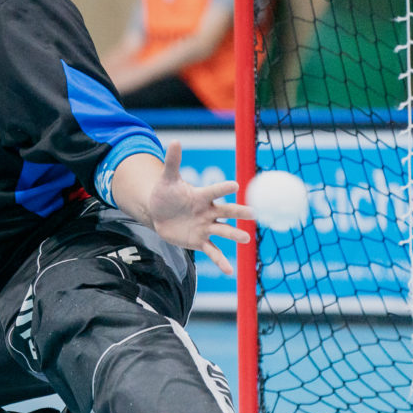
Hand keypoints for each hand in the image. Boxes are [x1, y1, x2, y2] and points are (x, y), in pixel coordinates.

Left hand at [145, 141, 252, 274]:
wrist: (159, 214)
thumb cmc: (166, 194)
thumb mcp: (167, 179)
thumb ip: (172, 162)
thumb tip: (175, 140)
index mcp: (202, 196)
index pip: (215, 191)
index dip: (223, 188)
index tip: (235, 185)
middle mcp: (208, 212)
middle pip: (226, 212)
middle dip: (238, 213)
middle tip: (254, 213)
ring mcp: (206, 227)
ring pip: (223, 232)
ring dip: (234, 235)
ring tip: (246, 239)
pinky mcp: (200, 241)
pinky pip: (213, 252)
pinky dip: (221, 261)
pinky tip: (230, 272)